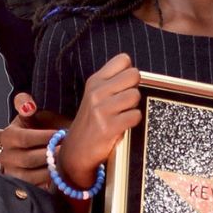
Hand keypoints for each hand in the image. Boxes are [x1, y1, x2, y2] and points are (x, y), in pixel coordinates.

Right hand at [0, 93, 58, 188]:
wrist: (22, 150)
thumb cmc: (32, 128)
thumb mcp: (28, 114)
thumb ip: (25, 104)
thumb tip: (29, 105)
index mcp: (7, 137)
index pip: (25, 139)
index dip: (44, 137)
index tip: (60, 134)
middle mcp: (6, 157)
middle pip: (29, 159)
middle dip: (50, 155)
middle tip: (66, 150)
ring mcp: (12, 174)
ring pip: (33, 177)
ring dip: (52, 170)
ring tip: (65, 162)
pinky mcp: (22, 188)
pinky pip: (37, 188)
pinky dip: (51, 182)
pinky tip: (62, 174)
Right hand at [57, 54, 141, 188]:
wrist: (76, 152)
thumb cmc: (91, 122)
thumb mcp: (95, 96)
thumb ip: (112, 82)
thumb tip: (135, 73)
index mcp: (94, 81)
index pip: (123, 60)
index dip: (128, 72)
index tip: (123, 85)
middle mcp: (96, 92)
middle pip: (134, 74)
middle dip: (134, 88)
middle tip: (124, 102)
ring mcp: (101, 109)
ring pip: (135, 95)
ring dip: (133, 106)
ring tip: (122, 115)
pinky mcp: (108, 127)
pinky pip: (135, 115)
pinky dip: (133, 121)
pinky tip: (122, 125)